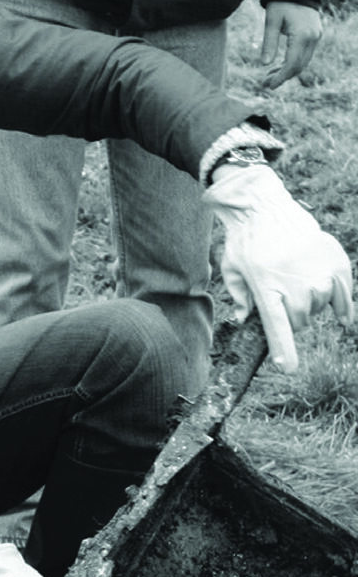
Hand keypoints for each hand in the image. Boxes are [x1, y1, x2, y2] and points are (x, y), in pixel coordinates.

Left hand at [205, 163, 353, 370]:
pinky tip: (343, 318)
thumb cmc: (244, 242)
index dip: (284, 350)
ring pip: (319, 307)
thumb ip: (238, 297)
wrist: (266, 208)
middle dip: (292, 317)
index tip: (288, 368)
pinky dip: (343, 306)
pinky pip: (344, 295)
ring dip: (311, 303)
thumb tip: (241, 319)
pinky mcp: (335, 263)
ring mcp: (317, 274)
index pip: (277, 328)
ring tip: (297, 282)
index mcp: (266, 290)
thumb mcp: (231, 270)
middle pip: (300, 321)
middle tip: (284, 298)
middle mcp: (294, 285)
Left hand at [260, 2, 321, 88]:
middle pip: (299, 65)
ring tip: (269, 76)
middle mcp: (313, 37)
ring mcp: (316, 36)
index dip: (281, 77)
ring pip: (303, 62)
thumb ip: (269, 43)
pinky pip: (305, 54)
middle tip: (265, 83)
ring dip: (287, 71)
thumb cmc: (281, 3)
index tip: (269, 86)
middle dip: (282, 76)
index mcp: (302, 35)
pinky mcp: (315, 34)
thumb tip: (264, 64)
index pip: (292, 63)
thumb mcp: (271, 22)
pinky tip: (279, 66)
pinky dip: (292, 63)